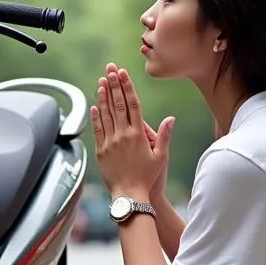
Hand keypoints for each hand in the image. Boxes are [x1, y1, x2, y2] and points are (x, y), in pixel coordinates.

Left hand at [91, 63, 174, 200]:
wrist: (130, 195)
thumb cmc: (148, 178)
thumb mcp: (161, 156)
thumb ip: (164, 135)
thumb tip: (171, 118)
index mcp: (138, 134)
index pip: (132, 104)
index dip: (126, 87)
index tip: (122, 73)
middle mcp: (123, 135)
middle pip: (117, 105)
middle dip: (113, 85)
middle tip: (110, 69)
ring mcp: (110, 143)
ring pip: (105, 115)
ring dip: (103, 97)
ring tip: (101, 82)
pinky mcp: (101, 151)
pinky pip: (98, 130)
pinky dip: (96, 117)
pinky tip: (95, 105)